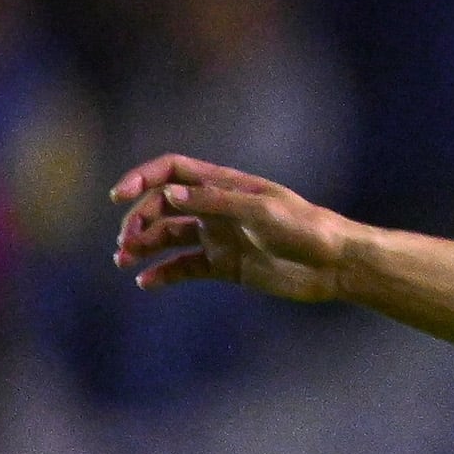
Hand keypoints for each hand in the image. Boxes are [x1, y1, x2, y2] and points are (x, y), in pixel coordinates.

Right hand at [109, 155, 355, 301]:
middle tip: (127, 243)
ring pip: (169, 237)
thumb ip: (216, 202)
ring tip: (125, 261)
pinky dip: (163, 273)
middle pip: (164, 206)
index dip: (143, 178)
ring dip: (143, 246)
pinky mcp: (226, 265)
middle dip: (140, 220)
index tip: (119, 196)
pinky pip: (185, 267)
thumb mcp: (261, 211)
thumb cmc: (305, 228)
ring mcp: (220, 236)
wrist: (334, 264)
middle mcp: (218, 208)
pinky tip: (146, 282)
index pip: (174, 171)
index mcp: (226, 185)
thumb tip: (168, 194)